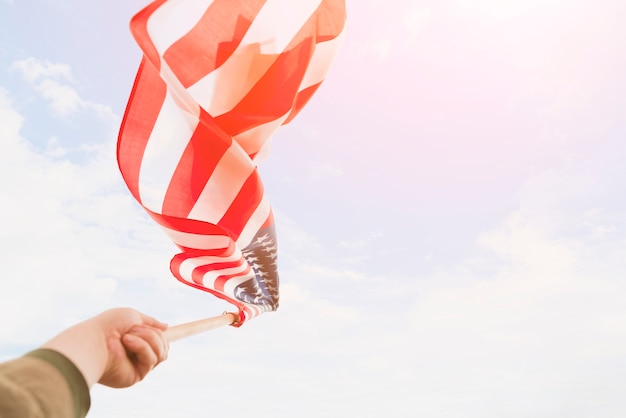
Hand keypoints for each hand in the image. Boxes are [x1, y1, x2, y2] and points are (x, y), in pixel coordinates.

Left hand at [42, 308, 168, 387]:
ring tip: (128, 336)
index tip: (191, 325)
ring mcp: (139, 365)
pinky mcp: (137, 375)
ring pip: (162, 352)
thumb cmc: (107, 326)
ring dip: (148, 339)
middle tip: (134, 329)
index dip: (169, 334)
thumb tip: (166, 327)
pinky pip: (153, 359)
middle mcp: (138, 353)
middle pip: (165, 345)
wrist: (93, 341)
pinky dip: (142, 347)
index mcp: (137, 339)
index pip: (159, 338)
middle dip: (153, 334)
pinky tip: (127, 343)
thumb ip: (150, 322)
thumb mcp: (132, 316)